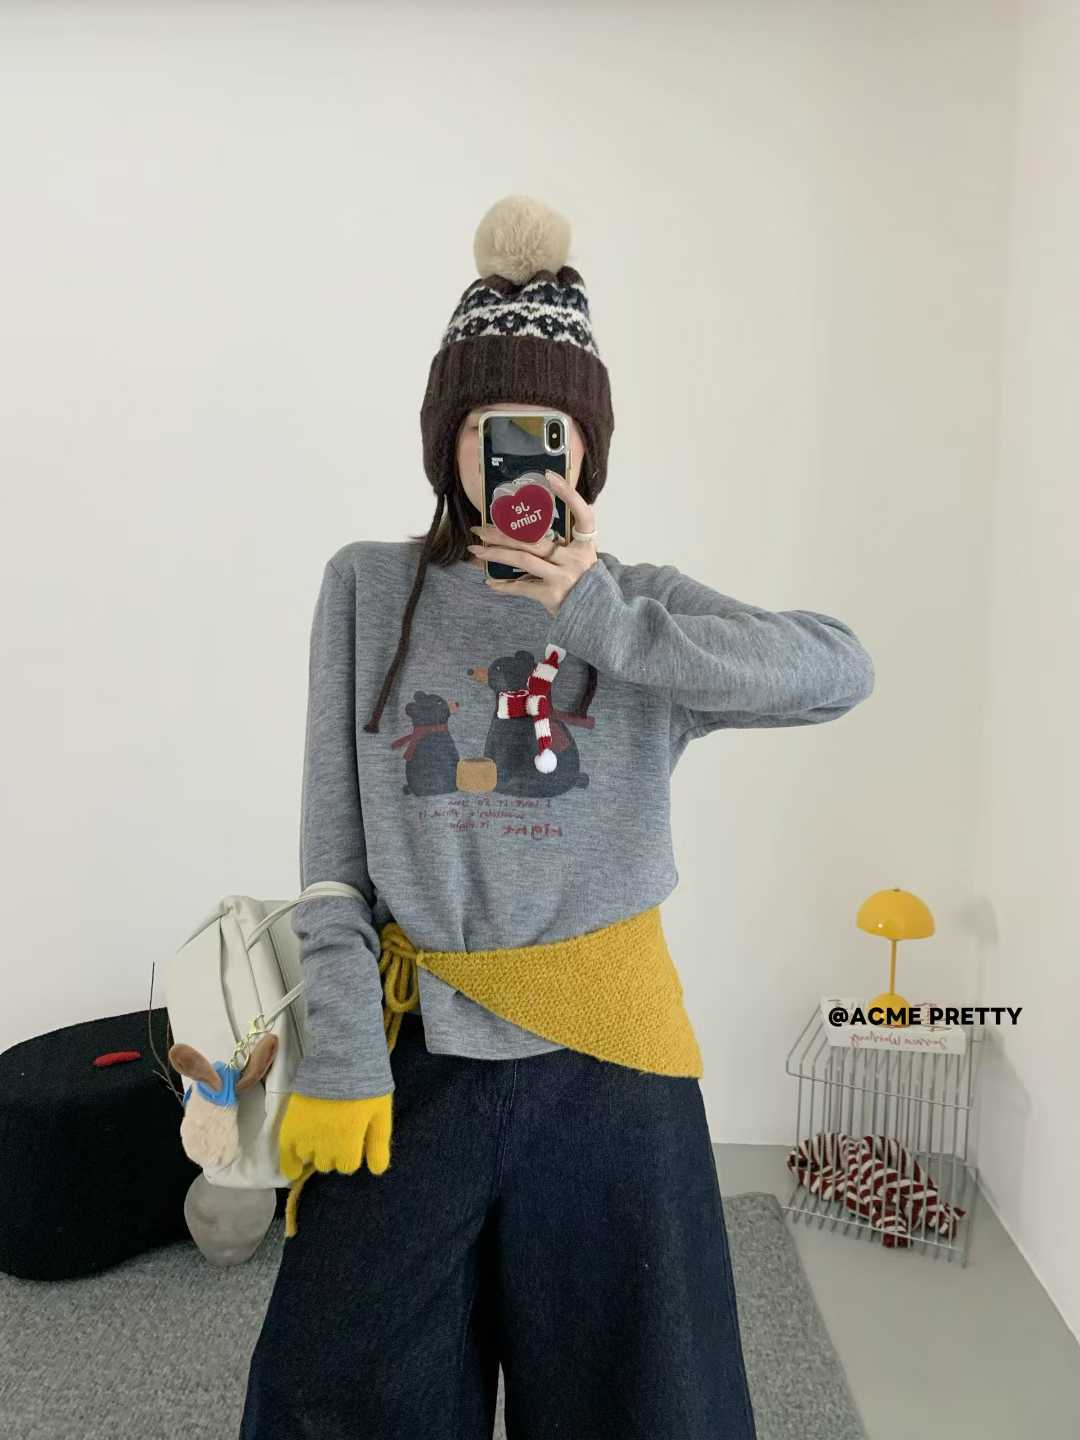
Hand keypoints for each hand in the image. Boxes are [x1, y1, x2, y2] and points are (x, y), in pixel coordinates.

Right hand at [278, 1090, 392, 1179]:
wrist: (341, 1058)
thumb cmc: (366, 1085)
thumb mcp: (380, 1114)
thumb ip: (378, 1144)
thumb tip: (376, 1171)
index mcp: (349, 1141)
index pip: (348, 1166)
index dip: (352, 1156)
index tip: (353, 1144)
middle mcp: (326, 1143)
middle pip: (329, 1164)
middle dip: (335, 1155)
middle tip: (338, 1136)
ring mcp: (306, 1134)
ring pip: (310, 1158)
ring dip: (317, 1152)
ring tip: (322, 1137)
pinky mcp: (291, 1124)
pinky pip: (286, 1154)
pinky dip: (290, 1164)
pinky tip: (294, 1170)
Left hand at [466, 470, 597, 618]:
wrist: (596, 617)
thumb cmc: (584, 583)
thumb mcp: (582, 558)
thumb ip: (564, 544)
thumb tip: (528, 530)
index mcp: (586, 545)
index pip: (583, 513)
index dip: (569, 493)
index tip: (550, 476)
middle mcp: (575, 558)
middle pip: (535, 538)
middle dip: (503, 532)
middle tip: (479, 529)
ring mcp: (563, 577)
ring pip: (523, 559)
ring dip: (496, 553)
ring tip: (476, 550)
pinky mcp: (551, 595)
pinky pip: (522, 587)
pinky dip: (504, 585)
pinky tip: (490, 582)